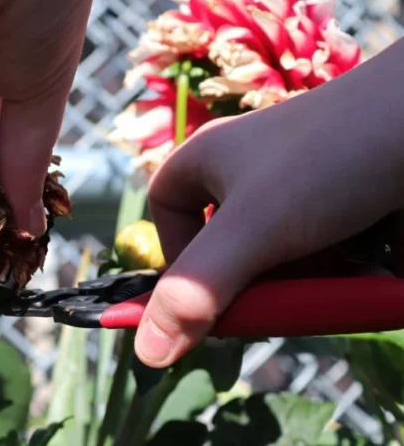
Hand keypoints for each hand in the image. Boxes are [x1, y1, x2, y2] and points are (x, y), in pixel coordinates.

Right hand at [135, 38, 403, 367]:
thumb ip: (196, 293)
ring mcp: (305, 190)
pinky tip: (370, 269)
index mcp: (208, 161)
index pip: (168, 212)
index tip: (207, 300)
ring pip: (284, 262)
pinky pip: (330, 258)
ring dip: (311, 284)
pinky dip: (345, 276)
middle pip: (229, 251)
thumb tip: (146, 354)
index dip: (179, 260)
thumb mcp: (252, 230)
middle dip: (261, 283)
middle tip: (285, 302)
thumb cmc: (329, 162)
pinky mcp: (351, 209)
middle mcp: (251, 174)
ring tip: (342, 276)